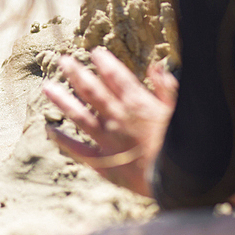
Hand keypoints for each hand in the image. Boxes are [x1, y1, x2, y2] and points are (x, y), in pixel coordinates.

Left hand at [43, 47, 175, 196]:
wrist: (180, 182)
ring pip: (79, 115)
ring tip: (46, 87)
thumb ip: (167, 88)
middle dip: (77, 74)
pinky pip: (78, 150)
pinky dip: (62, 140)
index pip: (116, 77)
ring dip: (62, 100)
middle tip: (63, 60)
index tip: (95, 52)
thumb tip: (156, 66)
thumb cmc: (187, 147)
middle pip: (92, 91)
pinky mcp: (103, 163)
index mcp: (138, 105)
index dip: (104, 63)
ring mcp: (107, 140)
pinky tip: (49, 130)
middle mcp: (117, 119)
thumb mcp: (182, 113)